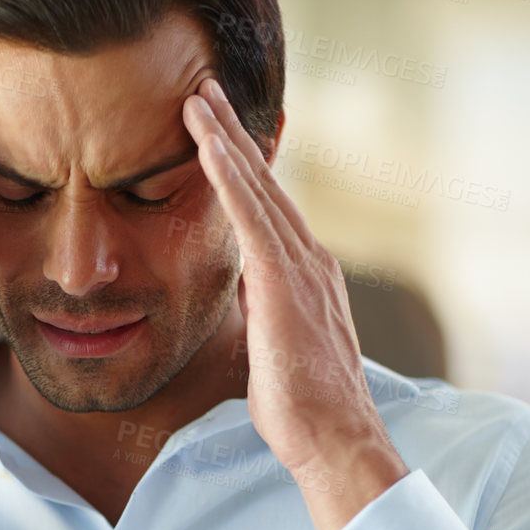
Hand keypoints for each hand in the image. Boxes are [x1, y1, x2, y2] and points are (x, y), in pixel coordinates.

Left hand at [183, 76, 406, 529]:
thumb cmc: (300, 408)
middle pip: (263, 183)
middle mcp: (308, 259)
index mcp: (303, 273)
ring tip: (196, 100)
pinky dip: (228, 177)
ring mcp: (301, 267)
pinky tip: (207, 146)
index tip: (214, 130)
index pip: (266, 207)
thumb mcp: (271, 347)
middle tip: (202, 91)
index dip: (241, 166)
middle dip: (231, 134)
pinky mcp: (284, 283)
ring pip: (256, 189)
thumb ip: (260, 312)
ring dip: (225, 141)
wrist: (332, 439)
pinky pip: (251, 217)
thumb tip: (242, 298)